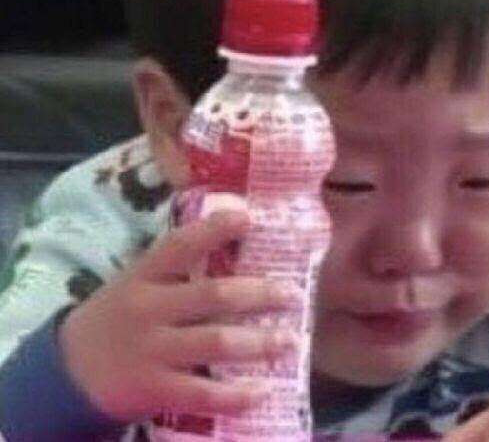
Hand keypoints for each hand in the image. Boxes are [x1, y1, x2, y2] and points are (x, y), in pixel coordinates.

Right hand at [59, 210, 301, 421]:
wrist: (69, 370)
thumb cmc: (121, 315)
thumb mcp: (139, 281)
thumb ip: (179, 268)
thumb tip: (239, 244)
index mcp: (145, 275)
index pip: (181, 244)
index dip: (215, 229)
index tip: (250, 219)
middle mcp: (149, 308)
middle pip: (212, 295)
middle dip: (259, 294)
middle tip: (293, 293)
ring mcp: (151, 351)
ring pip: (214, 342)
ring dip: (258, 342)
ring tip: (290, 341)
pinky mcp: (153, 390)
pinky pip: (201, 394)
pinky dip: (234, 395)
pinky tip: (262, 391)